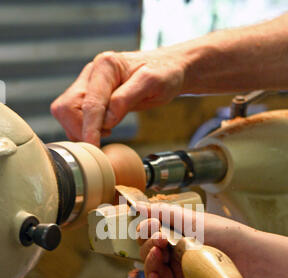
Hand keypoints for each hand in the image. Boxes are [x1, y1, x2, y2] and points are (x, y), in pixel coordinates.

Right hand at [51, 47, 186, 146]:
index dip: (90, 129)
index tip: (94, 147)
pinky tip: (104, 128)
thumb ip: (126, 99)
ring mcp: (88, 84)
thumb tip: (107, 120)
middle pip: (66, 108)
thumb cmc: (164, 74)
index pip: (89, 104)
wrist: (167, 69)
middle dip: (81, 128)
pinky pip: (74, 116)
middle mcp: (91, 73)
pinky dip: (84, 128)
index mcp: (106, 66)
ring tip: (107, 130)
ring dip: (81, 129)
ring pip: (65, 113)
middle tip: (106, 135)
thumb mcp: (152, 84)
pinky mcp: (89, 95)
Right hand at [136, 202, 251, 277]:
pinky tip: (154, 277)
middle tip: (160, 240)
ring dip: (148, 264)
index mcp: (178, 238)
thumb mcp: (190, 219)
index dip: (146, 232)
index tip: (151, 226)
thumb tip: (138, 206)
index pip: (150, 237)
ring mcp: (182, 277)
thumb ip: (163, 212)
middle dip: (148, 245)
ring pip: (152, 274)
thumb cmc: (224, 234)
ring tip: (157, 255)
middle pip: (149, 254)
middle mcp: (178, 257)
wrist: (248, 257)